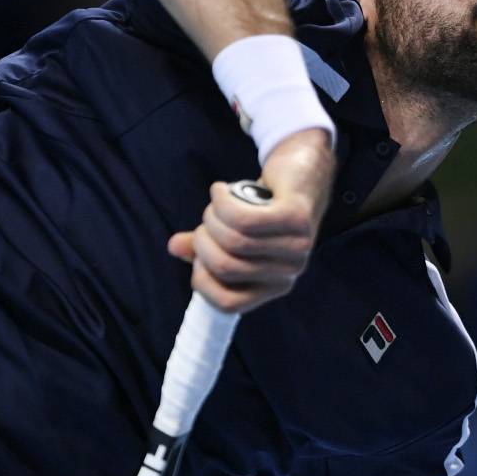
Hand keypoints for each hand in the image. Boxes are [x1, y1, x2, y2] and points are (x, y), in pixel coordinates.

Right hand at [167, 127, 335, 312]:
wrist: (302, 171)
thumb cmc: (264, 207)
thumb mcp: (233, 232)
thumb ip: (204, 245)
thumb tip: (174, 248)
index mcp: (275, 285)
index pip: (228, 303)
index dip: (202, 280)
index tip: (199, 257)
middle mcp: (290, 272)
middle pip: (225, 267)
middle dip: (202, 241)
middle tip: (206, 222)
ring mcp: (298, 246)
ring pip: (234, 241)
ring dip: (212, 218)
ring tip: (215, 204)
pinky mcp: (296, 218)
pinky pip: (245, 219)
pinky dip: (223, 202)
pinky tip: (220, 190)